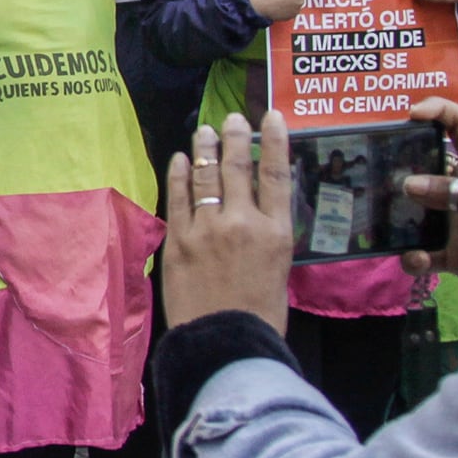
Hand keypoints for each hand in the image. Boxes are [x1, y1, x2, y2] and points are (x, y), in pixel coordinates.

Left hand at [162, 112, 295, 333]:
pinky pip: (178, 197)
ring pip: (206, 176)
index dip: (274, 141)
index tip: (272, 117)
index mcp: (276, 232)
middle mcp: (243, 222)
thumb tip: (255, 212)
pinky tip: (178, 159)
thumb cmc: (260, 313)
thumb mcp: (279, 269)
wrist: (225, 341)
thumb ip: (267, 236)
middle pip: (238, 167)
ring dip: (204, 149)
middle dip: (233, 137)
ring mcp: (207, 228)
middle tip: (230, 117)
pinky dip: (178, 174)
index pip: (277, 174)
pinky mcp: (179, 239)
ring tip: (204, 129)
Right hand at [399, 98, 457, 302]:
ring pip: (416, 212)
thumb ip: (452, 193)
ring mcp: (456, 221)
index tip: (411, 114)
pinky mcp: (452, 253)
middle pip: (425, 168)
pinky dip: (414, 258)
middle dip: (401, 168)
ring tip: (383, 220)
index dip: (438, 111)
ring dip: (399, 218)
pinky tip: (417, 260)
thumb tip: (407, 185)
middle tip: (375, 171)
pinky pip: (422, 252)